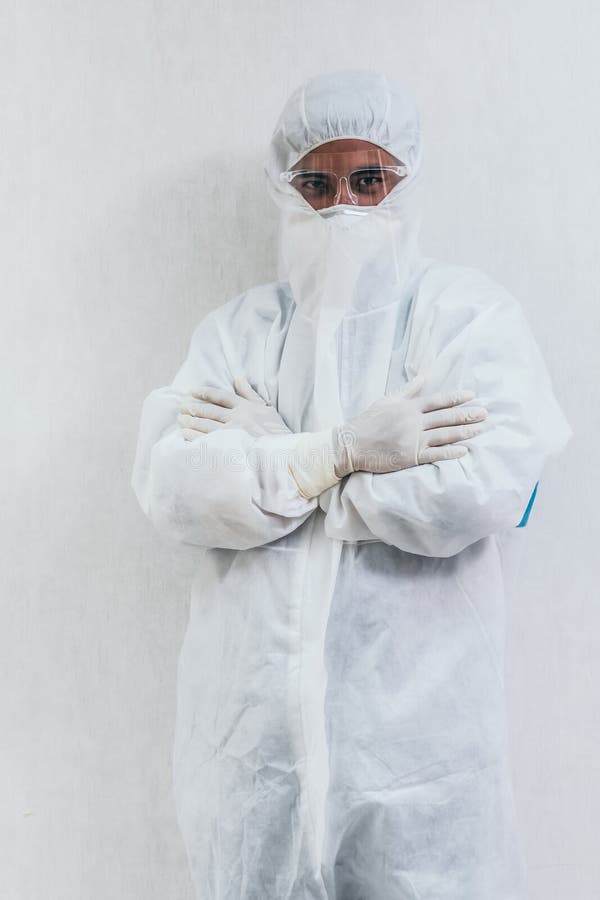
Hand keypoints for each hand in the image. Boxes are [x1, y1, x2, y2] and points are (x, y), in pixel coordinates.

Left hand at [177, 376, 291, 439]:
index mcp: (246, 407)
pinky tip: (184, 434)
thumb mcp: (268, 410)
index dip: (204, 392)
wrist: (285, 456)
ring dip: (190, 421)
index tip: (192, 391)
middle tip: (181, 406)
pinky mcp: (230, 448)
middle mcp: (239, 418)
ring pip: (205, 424)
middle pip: (210, 410)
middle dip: (193, 407)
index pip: (220, 396)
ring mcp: (233, 433)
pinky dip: (194, 436)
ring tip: (180, 419)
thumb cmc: (278, 433)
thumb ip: (250, 394)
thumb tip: (239, 377)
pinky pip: (207, 440)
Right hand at [332, 373, 487, 476]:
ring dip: (465, 431)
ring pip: (445, 434)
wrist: (351, 444)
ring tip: (481, 429)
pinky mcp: (410, 456)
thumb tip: (424, 376)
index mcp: (408, 407)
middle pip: (446, 417)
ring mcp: (412, 439)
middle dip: (467, 414)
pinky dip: (451, 452)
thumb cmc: (367, 421)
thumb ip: (407, 390)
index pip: (438, 400)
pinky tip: (465, 450)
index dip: (457, 398)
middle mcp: (413, 421)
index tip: (473, 396)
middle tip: (485, 412)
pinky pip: (435, 454)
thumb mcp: (386, 400)